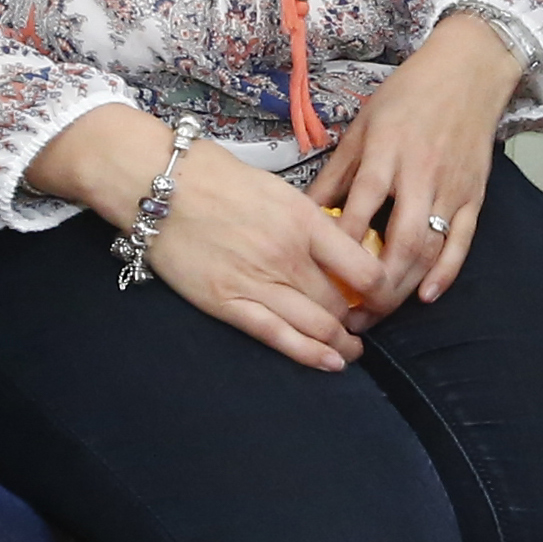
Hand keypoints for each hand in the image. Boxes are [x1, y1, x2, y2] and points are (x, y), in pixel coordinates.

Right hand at [154, 136, 378, 368]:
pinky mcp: (227, 302)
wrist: (159, 184)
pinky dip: (309, 354)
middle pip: (341, 302)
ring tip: (351, 349)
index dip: (381, 290)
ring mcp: (257, 282)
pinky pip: (277, 336)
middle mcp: (287, 255)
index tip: (383, 296)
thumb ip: (310, 223)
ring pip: (317, 325)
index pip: (364, 269)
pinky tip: (330, 362)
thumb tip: (340, 249)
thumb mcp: (278, 191)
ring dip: (341, 343)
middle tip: (363, 324)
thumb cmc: (216, 179)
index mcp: (304, 221)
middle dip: (358, 319)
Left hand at [305, 12, 525, 324]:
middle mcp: (419, 175)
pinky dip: (445, 272)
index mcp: (386, 154)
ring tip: (378, 313)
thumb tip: (305, 211)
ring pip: (429, 249)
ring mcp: (451, 188)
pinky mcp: (475, 196)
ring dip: (404, 287)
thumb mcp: (362, 126)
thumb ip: (337, 172)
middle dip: (374, 286)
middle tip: (351, 315)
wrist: (468, 72)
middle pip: (398, 243)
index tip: (319, 280)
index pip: (359, 211)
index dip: (340, 250)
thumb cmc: (408, 95)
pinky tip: (426, 296)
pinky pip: (461, 242)